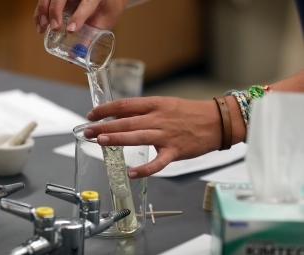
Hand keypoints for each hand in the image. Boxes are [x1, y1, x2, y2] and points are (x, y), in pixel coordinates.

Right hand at [34, 0, 127, 33]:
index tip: (71, 29)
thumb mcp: (105, 20)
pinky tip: (40, 26)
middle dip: (55, 11)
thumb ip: (92, 36)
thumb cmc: (107, 7)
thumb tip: (79, 53)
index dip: (79, 16)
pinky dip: (40, 13)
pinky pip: (45, 0)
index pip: (87, 3)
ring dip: (43, 12)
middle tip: (55, 28)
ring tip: (43, 28)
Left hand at [84, 96, 222, 177]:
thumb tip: (121, 115)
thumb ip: (145, 110)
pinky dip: (145, 169)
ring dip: (117, 139)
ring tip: (100, 141)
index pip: (124, 105)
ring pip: (138, 137)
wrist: (217, 121)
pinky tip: (132, 174)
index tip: (91, 114)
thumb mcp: (166, 104)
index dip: (105, 109)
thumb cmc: (190, 112)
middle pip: (126, 121)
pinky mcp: (175, 151)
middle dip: (104, 126)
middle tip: (87, 131)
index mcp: (155, 104)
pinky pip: (158, 162)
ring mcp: (166, 135)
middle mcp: (158, 118)